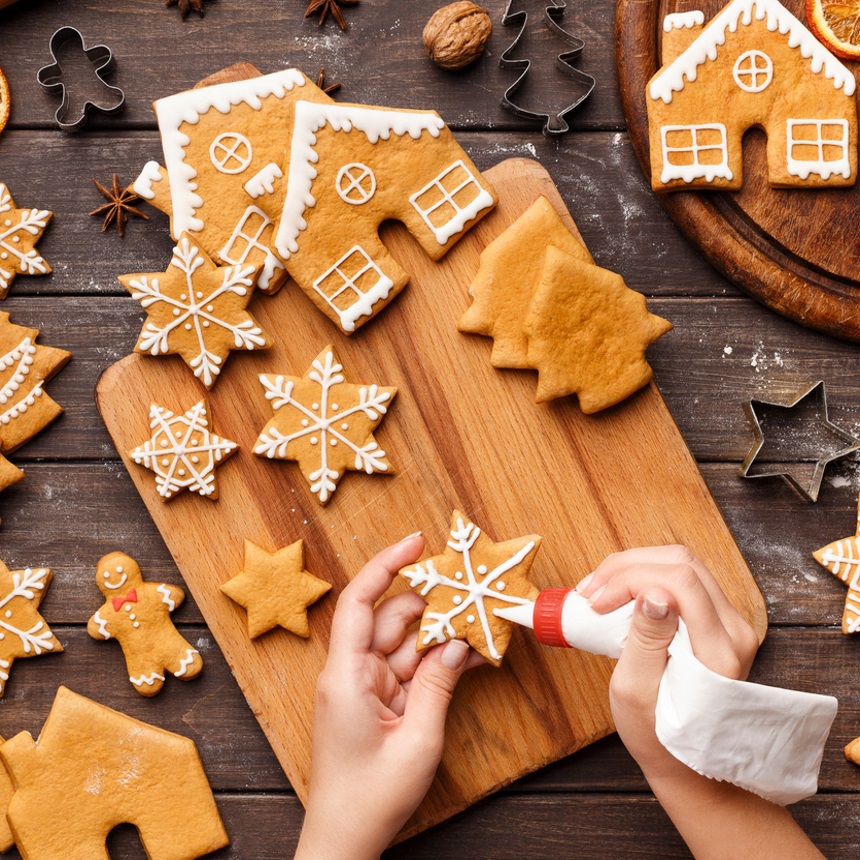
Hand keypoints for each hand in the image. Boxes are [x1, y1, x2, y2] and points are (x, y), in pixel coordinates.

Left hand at [295, 533, 483, 859]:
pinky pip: (412, 668)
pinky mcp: (380, 700)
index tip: (417, 542)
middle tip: (472, 588)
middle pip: (392, 619)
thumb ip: (439, 685)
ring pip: (407, 643)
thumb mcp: (416, 740)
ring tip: (482, 622)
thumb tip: (458, 642)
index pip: (361, 601)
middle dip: (431, 602)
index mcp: (345, 675)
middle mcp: (352, 672)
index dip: (386, 565)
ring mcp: (366, 686)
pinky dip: (437, 661)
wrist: (345, 838)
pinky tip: (470, 653)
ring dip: (441, 633)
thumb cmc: (370, 796)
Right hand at [578, 546, 822, 859]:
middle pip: (682, 563)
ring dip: (634, 568)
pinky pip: (683, 581)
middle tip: (590, 591)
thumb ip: (645, 639)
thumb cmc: (659, 736)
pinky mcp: (719, 621)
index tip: (595, 601)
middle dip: (627, 566)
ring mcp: (731, 623)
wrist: (691, 764)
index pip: (679, 582)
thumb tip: (652, 592)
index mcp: (718, 651)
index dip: (629, 578)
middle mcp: (734, 631)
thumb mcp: (637, 693)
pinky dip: (646, 577)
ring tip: (599, 590)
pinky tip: (620, 594)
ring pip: (682, 564)